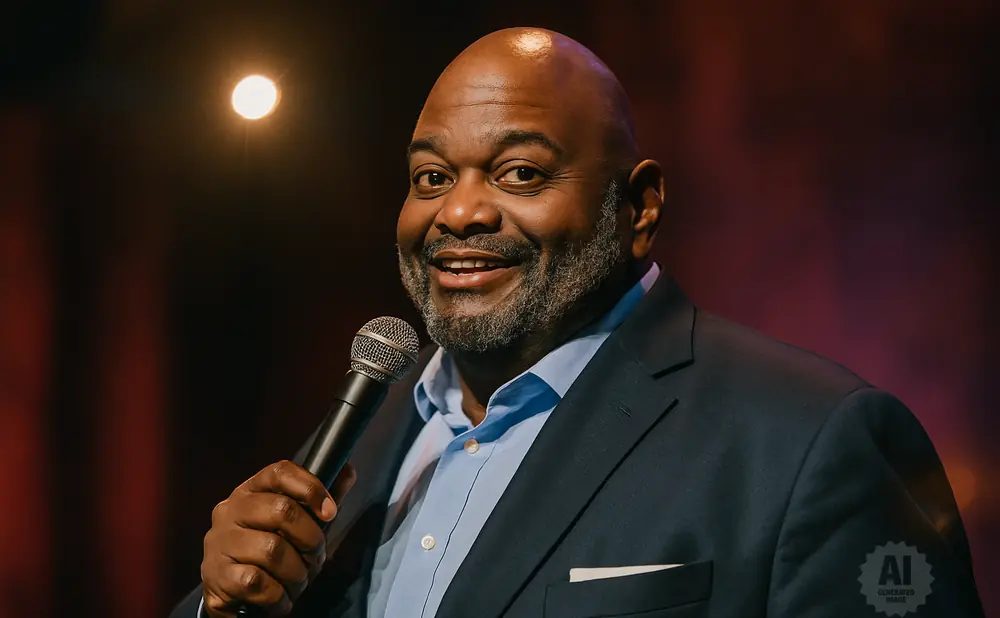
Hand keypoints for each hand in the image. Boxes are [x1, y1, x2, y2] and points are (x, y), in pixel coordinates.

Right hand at [200, 461, 355, 616]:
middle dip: (310, 538)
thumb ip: (319, 499)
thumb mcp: (297, 523)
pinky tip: (280, 597)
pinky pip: (258, 582)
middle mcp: (230, 511)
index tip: (330, 511)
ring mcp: (220, 543)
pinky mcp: (218, 576)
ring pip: (272, 550)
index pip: (279, 472)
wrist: (231, 593)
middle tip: (315, 557)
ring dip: (296, 573)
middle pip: (282, 510)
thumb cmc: (268, 550)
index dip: (310, 487)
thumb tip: (347, 470)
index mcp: (250, 491)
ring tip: (297, 580)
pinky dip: (278, 595)